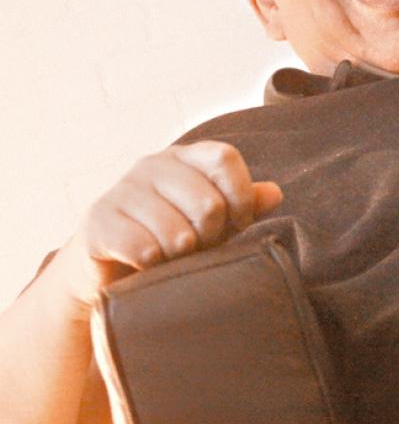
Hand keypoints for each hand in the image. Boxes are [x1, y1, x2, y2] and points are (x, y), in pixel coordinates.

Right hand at [56, 141, 283, 310]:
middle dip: (211, 236)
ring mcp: (122, 190)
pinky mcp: (98, 220)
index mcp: (185, 156)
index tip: (237, 223)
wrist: (112, 267)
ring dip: (180, 256)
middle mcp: (152, 164)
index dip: (240, 197)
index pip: (226, 158)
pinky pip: (145, 250)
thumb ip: (244, 204)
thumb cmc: (174, 237)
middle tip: (199, 246)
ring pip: (177, 234)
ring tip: (172, 256)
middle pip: (207, 202)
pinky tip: (147, 264)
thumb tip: (275, 193)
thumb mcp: (216, 219)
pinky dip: (153, 266)